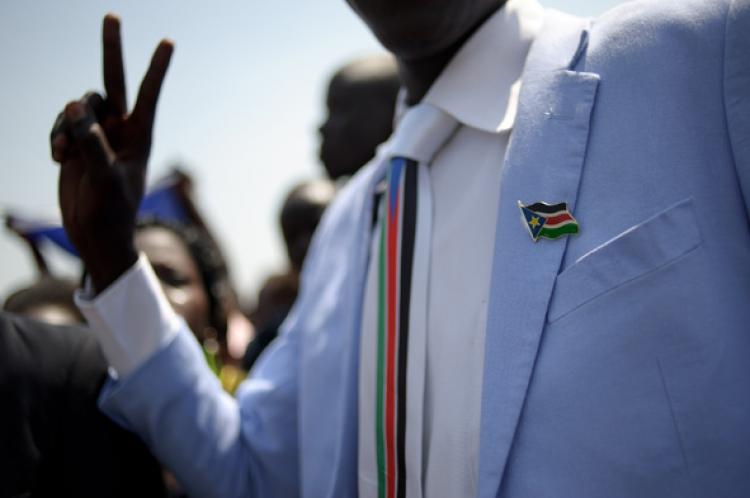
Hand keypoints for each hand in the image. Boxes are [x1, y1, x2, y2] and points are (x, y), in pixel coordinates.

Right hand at [51, 14, 172, 292]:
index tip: (168, 41)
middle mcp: (120, 130)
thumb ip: (91, 141)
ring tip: (63, 153)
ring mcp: (97, 135)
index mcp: (140, 137)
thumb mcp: (104, 178)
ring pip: (78, 105)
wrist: (95, 235)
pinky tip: (58, 158)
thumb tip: (75, 103)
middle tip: (112, 15)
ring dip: (65, 123)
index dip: (156, 68)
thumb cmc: (111, 213)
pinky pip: (61, 123)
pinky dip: (56, 136)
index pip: (149, 95)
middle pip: (114, 81)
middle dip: (112, 50)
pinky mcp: (76, 144)